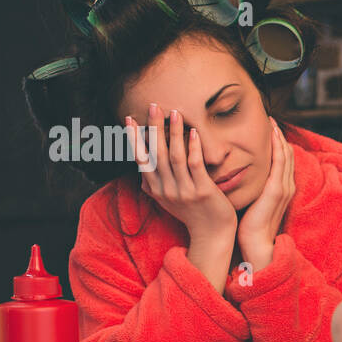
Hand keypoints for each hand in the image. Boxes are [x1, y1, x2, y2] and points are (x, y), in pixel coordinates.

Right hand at [132, 104, 235, 244]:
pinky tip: (194, 133)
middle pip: (156, 154)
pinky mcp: (202, 191)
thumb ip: (153, 185)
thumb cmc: (191, 215)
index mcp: (156, 190)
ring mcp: (184, 191)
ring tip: (175, 113)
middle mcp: (167, 190)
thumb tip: (140, 170)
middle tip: (153, 106)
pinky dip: (193, 148)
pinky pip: (195, 165)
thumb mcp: (166, 201)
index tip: (129, 119)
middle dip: (153, 128)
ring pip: (175, 157)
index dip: (134, 139)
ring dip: (174, 133)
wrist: (212, 235)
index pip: (141, 159)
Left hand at [237, 117, 295, 271]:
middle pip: (286, 154)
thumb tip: (236, 179)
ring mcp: (284, 186)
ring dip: (279, 136)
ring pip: (285, 154)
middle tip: (271, 118)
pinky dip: (277, 146)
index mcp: (280, 189)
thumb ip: (250, 190)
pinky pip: (280, 161)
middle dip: (279, 135)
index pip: (282, 161)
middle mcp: (286, 185)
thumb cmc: (250, 228)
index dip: (277, 144)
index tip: (269, 130)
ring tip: (272, 121)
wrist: (258, 245)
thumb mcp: (252, 204)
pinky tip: (272, 134)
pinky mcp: (277, 189)